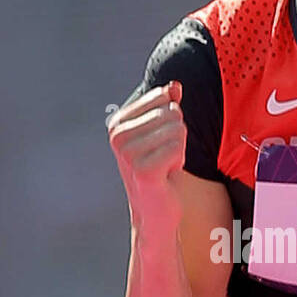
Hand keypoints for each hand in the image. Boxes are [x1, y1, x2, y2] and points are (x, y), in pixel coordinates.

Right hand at [107, 79, 185, 229]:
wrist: (155, 210)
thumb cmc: (160, 168)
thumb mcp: (162, 132)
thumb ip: (167, 105)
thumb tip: (175, 86)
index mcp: (117, 122)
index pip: (163, 97)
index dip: (171, 119)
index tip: (159, 141)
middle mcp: (118, 135)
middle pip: (172, 112)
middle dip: (177, 136)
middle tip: (164, 156)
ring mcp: (128, 153)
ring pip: (178, 129)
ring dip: (179, 150)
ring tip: (164, 165)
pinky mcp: (143, 170)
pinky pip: (178, 148)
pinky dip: (179, 162)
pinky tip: (166, 175)